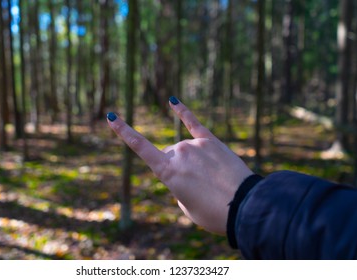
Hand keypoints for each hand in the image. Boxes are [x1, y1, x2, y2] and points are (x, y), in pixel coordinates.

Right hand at [107, 97, 252, 234]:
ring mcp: (196, 145)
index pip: (139, 147)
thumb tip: (187, 168)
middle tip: (200, 188)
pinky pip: (194, 124)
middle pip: (170, 155)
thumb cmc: (213, 213)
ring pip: (185, 149)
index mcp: (166, 171)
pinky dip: (184, 113)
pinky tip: (173, 101)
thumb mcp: (187, 206)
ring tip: (212, 181)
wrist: (244, 207)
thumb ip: (180, 185)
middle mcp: (178, 153)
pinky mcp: (212, 141)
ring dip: (194, 163)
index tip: (112, 116)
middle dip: (179, 169)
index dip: (124, 131)